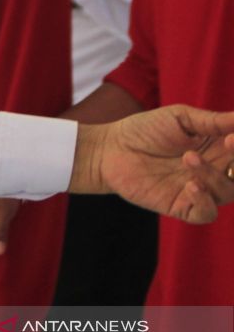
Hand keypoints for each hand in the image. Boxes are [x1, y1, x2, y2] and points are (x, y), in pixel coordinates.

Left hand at [72, 105, 233, 223]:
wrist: (111, 148)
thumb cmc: (145, 129)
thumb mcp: (180, 118)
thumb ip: (214, 121)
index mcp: (219, 148)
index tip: (231, 137)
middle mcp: (215, 170)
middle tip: (229, 143)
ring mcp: (201, 190)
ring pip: (228, 192)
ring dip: (214, 175)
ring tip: (188, 157)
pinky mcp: (182, 206)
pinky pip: (207, 213)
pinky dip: (206, 201)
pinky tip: (192, 185)